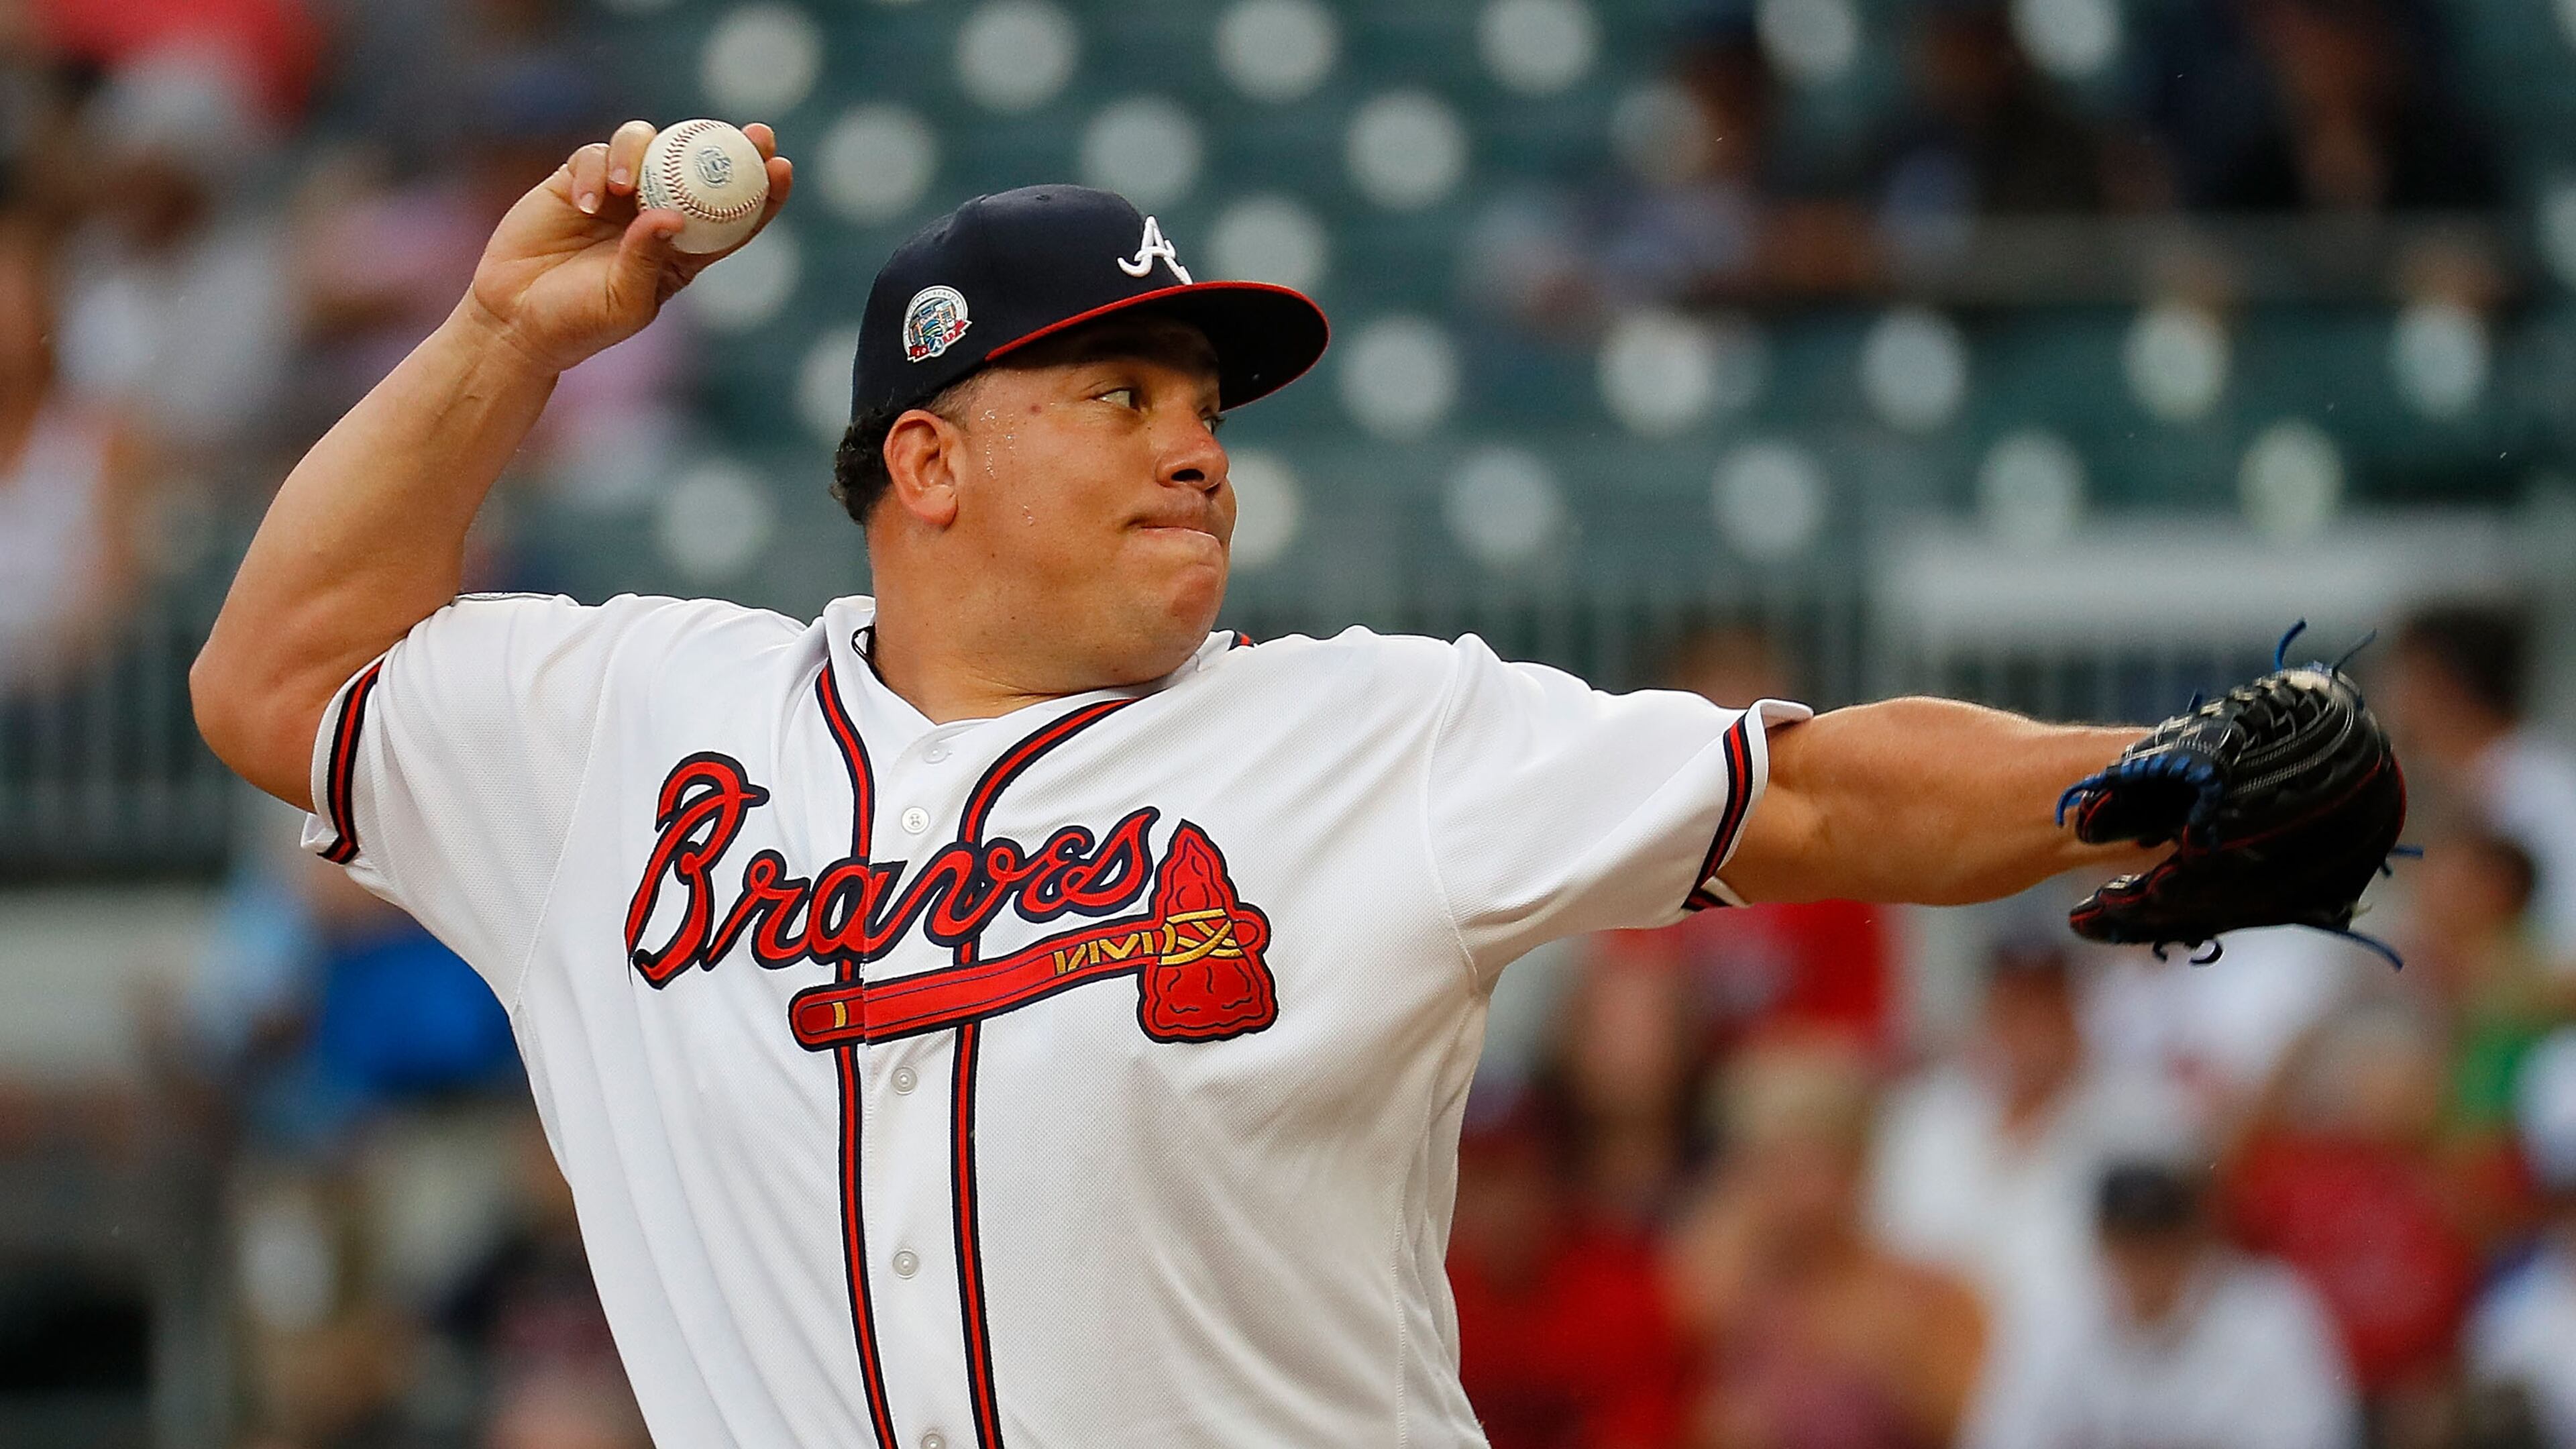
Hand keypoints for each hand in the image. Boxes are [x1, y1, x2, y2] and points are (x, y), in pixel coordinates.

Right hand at [464, 120, 793, 373]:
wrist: (516, 318)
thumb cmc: (579, 323)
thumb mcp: (625, 301)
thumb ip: (648, 259)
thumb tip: (669, 216)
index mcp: (684, 251)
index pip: (735, 216)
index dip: (763, 190)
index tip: (781, 167)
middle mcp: (656, 214)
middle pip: (700, 166)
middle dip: (731, 143)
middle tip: (756, 133)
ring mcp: (616, 194)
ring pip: (646, 144)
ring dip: (642, 152)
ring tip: (623, 186)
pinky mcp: (576, 180)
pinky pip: (593, 154)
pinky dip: (594, 169)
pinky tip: (584, 203)